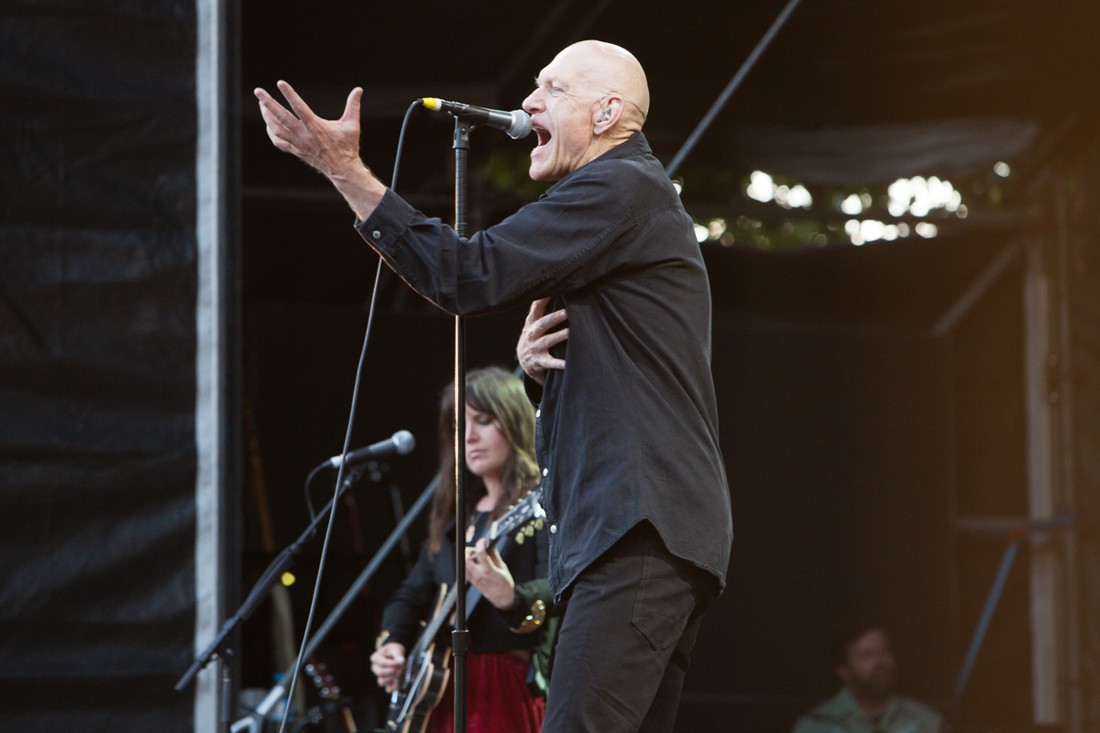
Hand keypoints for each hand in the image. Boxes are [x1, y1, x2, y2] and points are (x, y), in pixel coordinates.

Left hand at [253, 81, 384, 218]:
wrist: (342, 169)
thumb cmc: (348, 146)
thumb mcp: (352, 125)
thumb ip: (353, 106)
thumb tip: (359, 89)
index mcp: (316, 127)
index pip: (299, 107)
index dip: (289, 94)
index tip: (280, 83)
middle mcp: (304, 135)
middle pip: (281, 118)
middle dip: (268, 104)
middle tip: (258, 91)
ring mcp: (298, 144)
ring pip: (276, 129)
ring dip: (267, 116)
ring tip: (262, 104)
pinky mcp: (296, 151)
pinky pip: (278, 141)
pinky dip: (271, 132)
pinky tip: (269, 124)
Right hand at [370, 641, 406, 692]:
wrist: (395, 655)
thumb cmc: (394, 651)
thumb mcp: (396, 648)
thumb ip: (398, 654)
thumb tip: (400, 661)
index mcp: (375, 658)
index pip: (382, 663)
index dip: (393, 664)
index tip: (402, 661)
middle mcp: (375, 668)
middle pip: (381, 673)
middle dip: (393, 671)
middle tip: (401, 667)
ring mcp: (379, 677)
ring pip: (382, 681)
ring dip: (393, 678)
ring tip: (400, 672)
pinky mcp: (386, 683)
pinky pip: (388, 689)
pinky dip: (394, 686)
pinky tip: (399, 680)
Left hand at [465, 538, 515, 610]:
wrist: (502, 599)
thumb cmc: (505, 583)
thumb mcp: (502, 567)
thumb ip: (494, 556)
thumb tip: (490, 545)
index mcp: (488, 570)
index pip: (480, 553)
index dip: (480, 544)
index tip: (483, 541)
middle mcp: (478, 574)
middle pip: (466, 558)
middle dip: (470, 550)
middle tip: (477, 549)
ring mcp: (474, 579)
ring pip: (463, 564)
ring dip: (468, 557)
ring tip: (476, 557)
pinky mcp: (472, 582)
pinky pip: (465, 570)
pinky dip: (468, 564)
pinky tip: (475, 564)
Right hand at [517, 298, 567, 384]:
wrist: (525, 363)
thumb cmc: (533, 338)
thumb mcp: (532, 324)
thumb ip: (540, 311)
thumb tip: (552, 291)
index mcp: (531, 323)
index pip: (536, 308)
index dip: (542, 299)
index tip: (552, 290)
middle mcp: (531, 335)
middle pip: (542, 324)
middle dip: (554, 318)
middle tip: (566, 312)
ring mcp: (534, 349)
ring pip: (546, 341)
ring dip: (558, 336)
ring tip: (569, 332)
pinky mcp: (539, 362)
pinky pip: (549, 363)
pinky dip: (558, 363)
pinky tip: (566, 363)